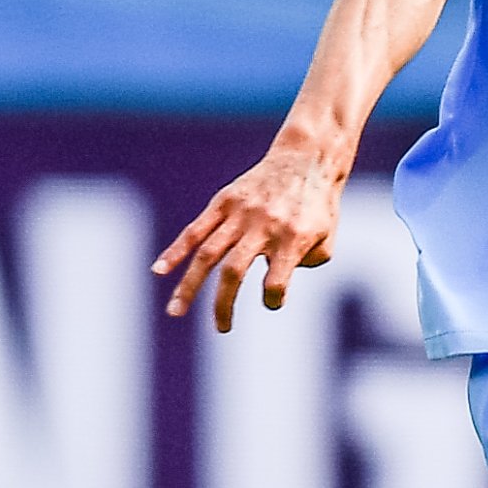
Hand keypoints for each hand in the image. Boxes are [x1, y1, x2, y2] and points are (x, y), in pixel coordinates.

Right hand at [155, 137, 345, 330]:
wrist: (306, 159)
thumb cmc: (319, 205)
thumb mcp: (327, 237)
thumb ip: (310, 264)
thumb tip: (275, 281)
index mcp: (293, 238)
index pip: (276, 282)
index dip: (273, 298)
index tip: (273, 300)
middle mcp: (264, 227)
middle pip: (234, 271)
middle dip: (223, 304)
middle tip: (221, 328)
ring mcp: (241, 214)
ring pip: (208, 254)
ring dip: (189, 286)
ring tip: (175, 311)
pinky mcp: (224, 202)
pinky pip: (195, 230)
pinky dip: (175, 251)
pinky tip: (159, 271)